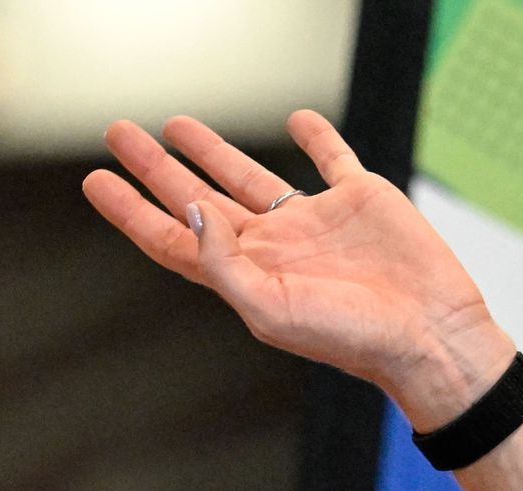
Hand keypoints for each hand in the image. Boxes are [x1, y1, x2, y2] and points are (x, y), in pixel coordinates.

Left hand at [83, 110, 514, 414]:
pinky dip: (313, 136)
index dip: (129, 209)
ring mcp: (313, 221)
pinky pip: (330, 158)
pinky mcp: (358, 199)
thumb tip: (193, 211)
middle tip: (119, 134)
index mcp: (243, 275)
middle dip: (156, 168)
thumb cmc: (350, 338)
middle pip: (197, 199)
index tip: (95, 180)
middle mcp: (271, 246)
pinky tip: (296, 121)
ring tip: (175, 124)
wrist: (427, 334)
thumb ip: (224, 262)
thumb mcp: (271, 309)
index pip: (171, 237)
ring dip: (211, 150)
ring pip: (247, 176)